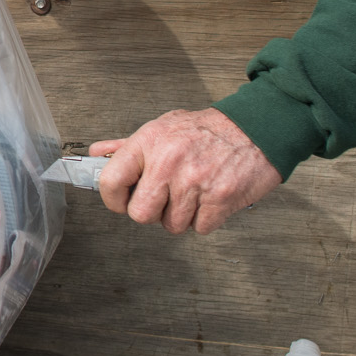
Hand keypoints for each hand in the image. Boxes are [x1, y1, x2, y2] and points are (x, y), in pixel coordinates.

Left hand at [89, 109, 281, 234]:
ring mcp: (194, 182)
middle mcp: (168, 162)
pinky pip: (199, 228)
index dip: (113, 199)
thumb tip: (98, 154)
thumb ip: (128, 145)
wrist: (258, 127)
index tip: (122, 201)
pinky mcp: (220, 199)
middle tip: (166, 198)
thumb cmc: (209, 129)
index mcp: (150, 142)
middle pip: (140, 214)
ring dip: (182, 216)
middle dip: (152, 212)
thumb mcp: (163, 127)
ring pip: (171, 225)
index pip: (111, 181)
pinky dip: (206, 219)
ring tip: (194, 192)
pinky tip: (211, 198)